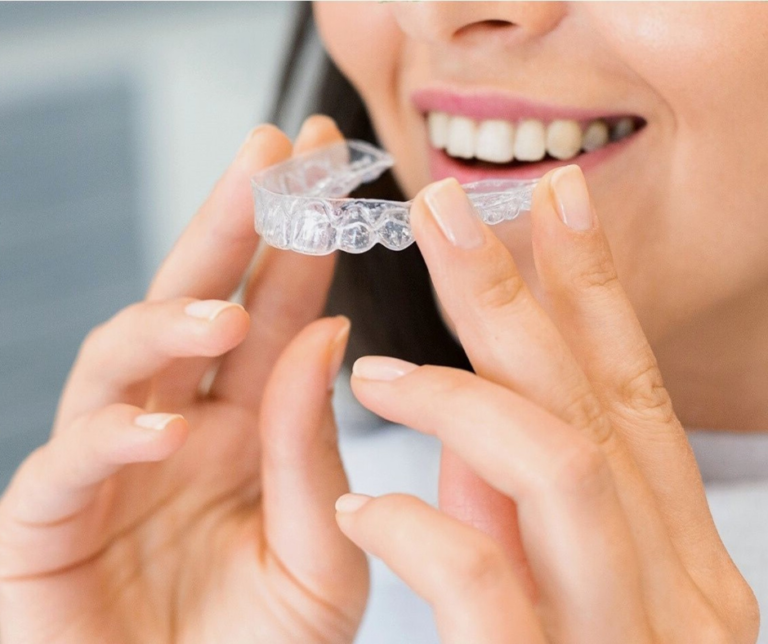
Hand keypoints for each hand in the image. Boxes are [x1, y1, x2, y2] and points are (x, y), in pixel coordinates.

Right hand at [0, 116, 367, 642]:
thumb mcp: (320, 557)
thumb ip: (314, 454)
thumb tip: (327, 332)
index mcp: (247, 427)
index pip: (276, 311)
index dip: (298, 238)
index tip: (327, 164)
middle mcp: (177, 426)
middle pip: (197, 301)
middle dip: (229, 222)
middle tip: (270, 149)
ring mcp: (109, 465)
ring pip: (119, 359)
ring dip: (166, 323)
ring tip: (219, 311)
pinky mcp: (46, 525)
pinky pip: (67, 464)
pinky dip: (110, 439)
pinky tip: (160, 430)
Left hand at [334, 167, 758, 642]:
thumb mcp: (564, 602)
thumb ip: (522, 521)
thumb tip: (464, 431)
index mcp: (671, 553)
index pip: (627, 391)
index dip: (591, 289)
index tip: (550, 201)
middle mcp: (670, 583)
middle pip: (594, 400)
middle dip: (521, 293)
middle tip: (449, 205)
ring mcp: (624, 634)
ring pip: (564, 467)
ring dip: (464, 397)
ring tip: (376, 365)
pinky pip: (492, 584)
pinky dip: (426, 527)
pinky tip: (364, 500)